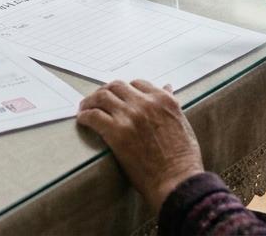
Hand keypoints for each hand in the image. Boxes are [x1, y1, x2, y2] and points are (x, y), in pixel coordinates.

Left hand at [77, 80, 204, 212]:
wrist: (176, 180)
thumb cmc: (183, 158)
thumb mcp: (182, 123)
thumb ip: (171, 103)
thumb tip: (166, 87)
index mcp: (162, 99)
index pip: (137, 84)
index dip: (125, 90)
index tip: (118, 97)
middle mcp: (145, 103)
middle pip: (116, 86)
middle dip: (105, 91)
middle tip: (97, 100)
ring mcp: (130, 116)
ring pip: (102, 97)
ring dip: (90, 101)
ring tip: (85, 108)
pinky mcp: (116, 132)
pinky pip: (93, 116)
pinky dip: (85, 116)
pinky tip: (82, 120)